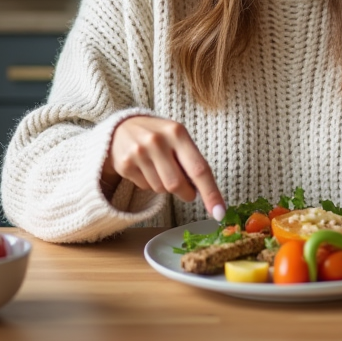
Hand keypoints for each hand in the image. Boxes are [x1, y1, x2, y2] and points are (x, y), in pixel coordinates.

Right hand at [101, 115, 226, 217]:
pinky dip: (149, 184)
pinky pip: (145, 188)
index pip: (198, 169)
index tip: (220, 213)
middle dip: (186, 193)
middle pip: (177, 184)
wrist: (121, 127)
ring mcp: (138, 152)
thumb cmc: (159, 136)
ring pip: (161, 189)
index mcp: (177, 132)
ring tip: (159, 168)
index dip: (211, 193)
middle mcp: (157, 141)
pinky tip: (145, 168)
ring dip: (165, 186)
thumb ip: (191, 160)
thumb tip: (204, 193)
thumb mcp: (178, 138)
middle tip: (186, 190)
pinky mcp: (124, 164)